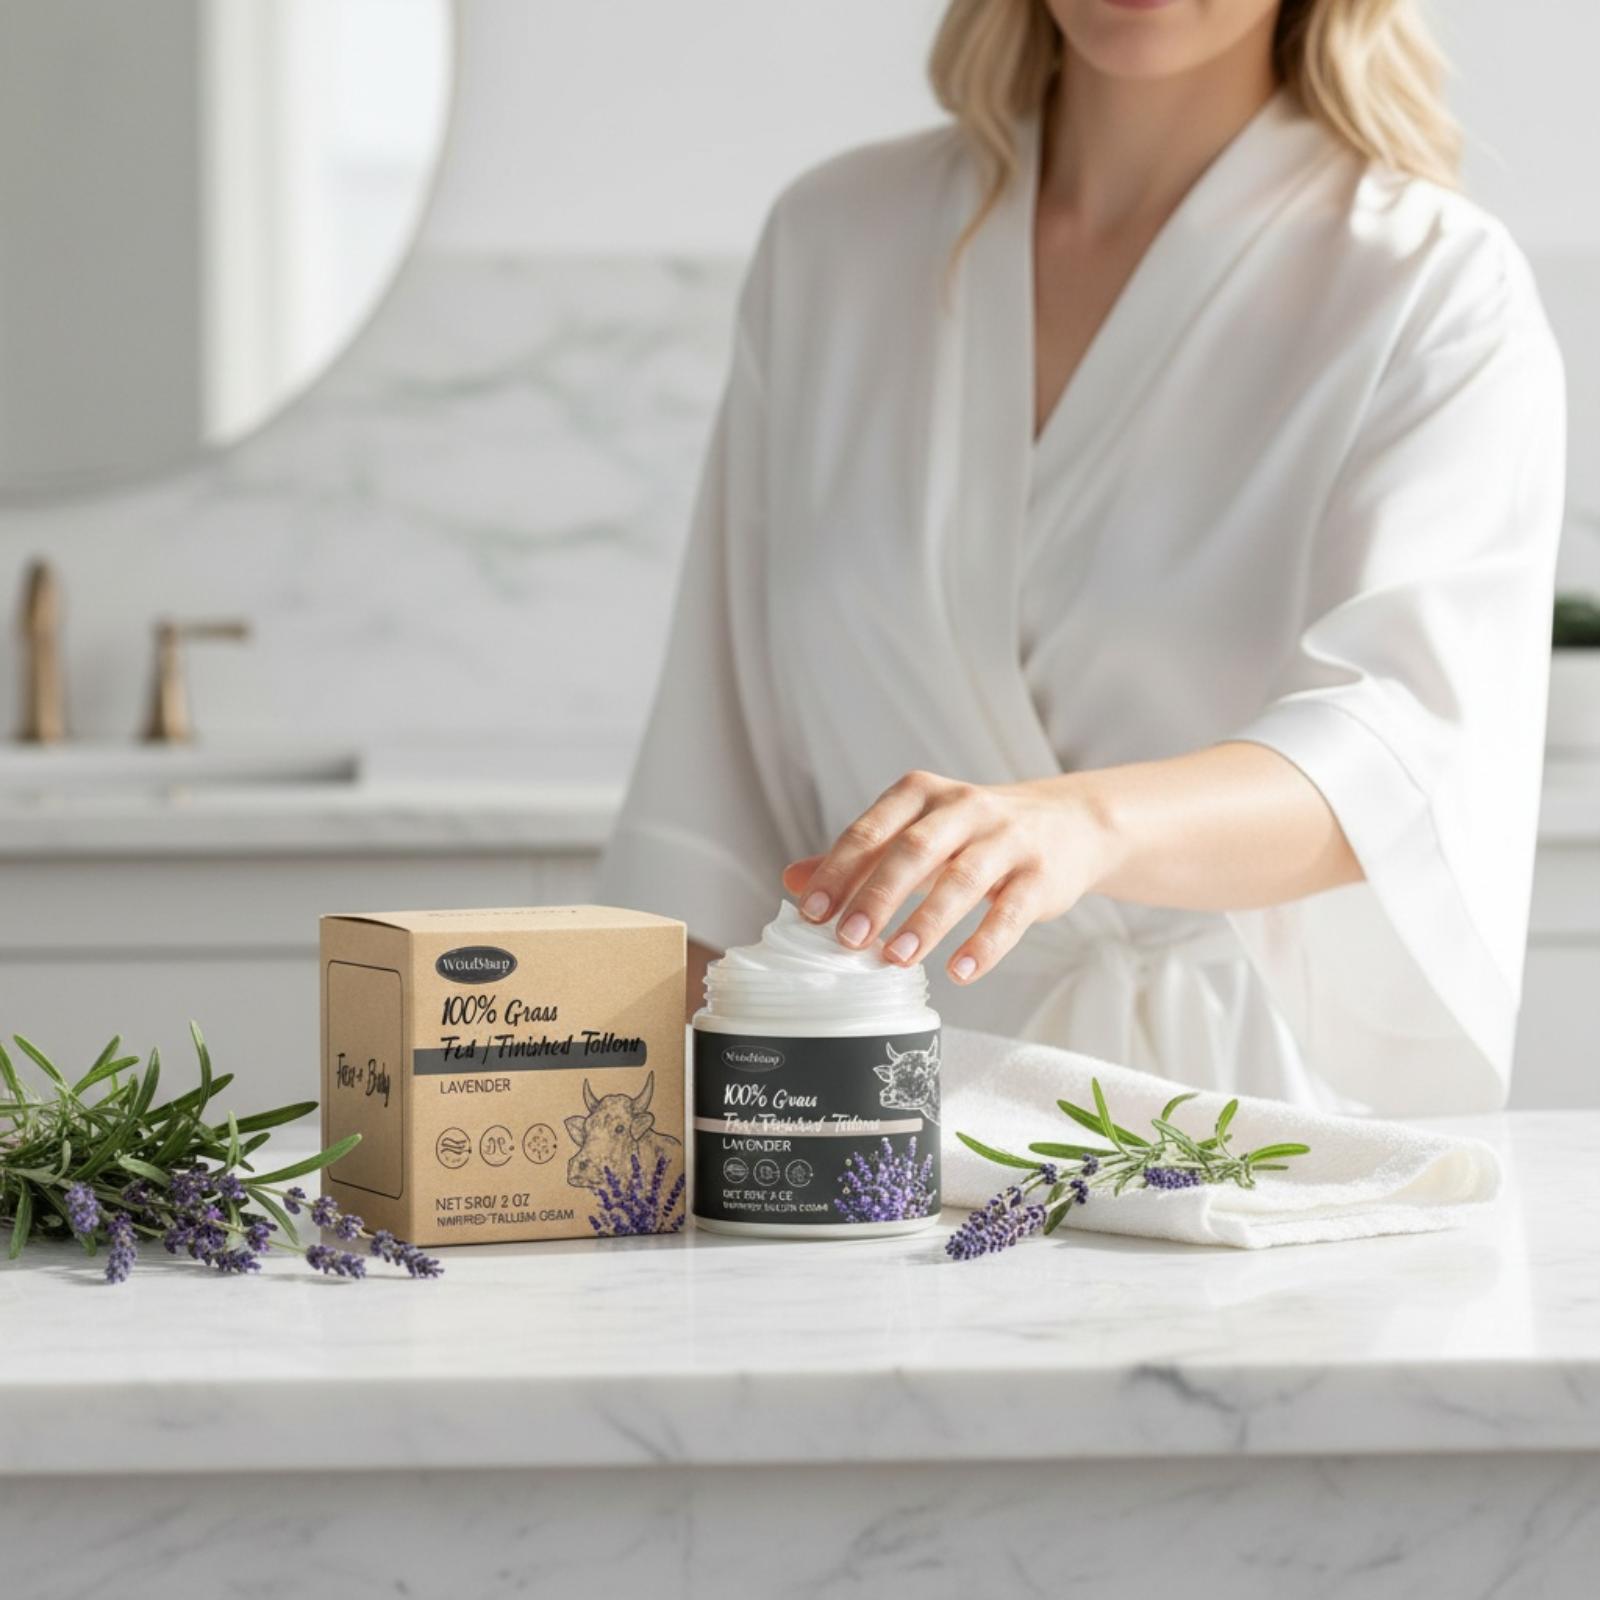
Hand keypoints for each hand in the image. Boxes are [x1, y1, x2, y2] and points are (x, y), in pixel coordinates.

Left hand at [781, 770, 1113, 983]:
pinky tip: (959, 972)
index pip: (871, 830)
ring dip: (927, 922)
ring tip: (897, 959)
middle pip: (914, 850)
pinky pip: (1010, 912)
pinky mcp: (1041, 875)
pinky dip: (984, 944)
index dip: (839, 871)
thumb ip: (858, 857)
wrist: (1068, 822)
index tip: (811, 912)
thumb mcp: (915, 832)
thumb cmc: (974, 833)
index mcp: (920, 795)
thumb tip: (792, 879)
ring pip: (962, 879)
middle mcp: (963, 808)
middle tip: (849, 940)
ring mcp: (1007, 839)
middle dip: (878, 896)